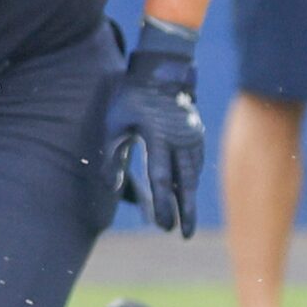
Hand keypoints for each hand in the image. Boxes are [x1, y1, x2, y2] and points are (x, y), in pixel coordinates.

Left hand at [110, 20, 203, 237]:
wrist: (161, 71)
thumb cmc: (130, 97)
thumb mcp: (114, 122)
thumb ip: (112, 154)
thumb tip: (109, 186)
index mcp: (158, 137)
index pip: (162, 179)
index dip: (164, 205)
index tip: (163, 225)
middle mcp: (181, 139)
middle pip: (185, 183)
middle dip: (186, 211)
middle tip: (186, 236)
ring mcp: (193, 136)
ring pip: (194, 174)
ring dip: (190, 199)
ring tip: (187, 221)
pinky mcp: (197, 134)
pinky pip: (197, 163)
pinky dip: (193, 180)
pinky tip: (188, 195)